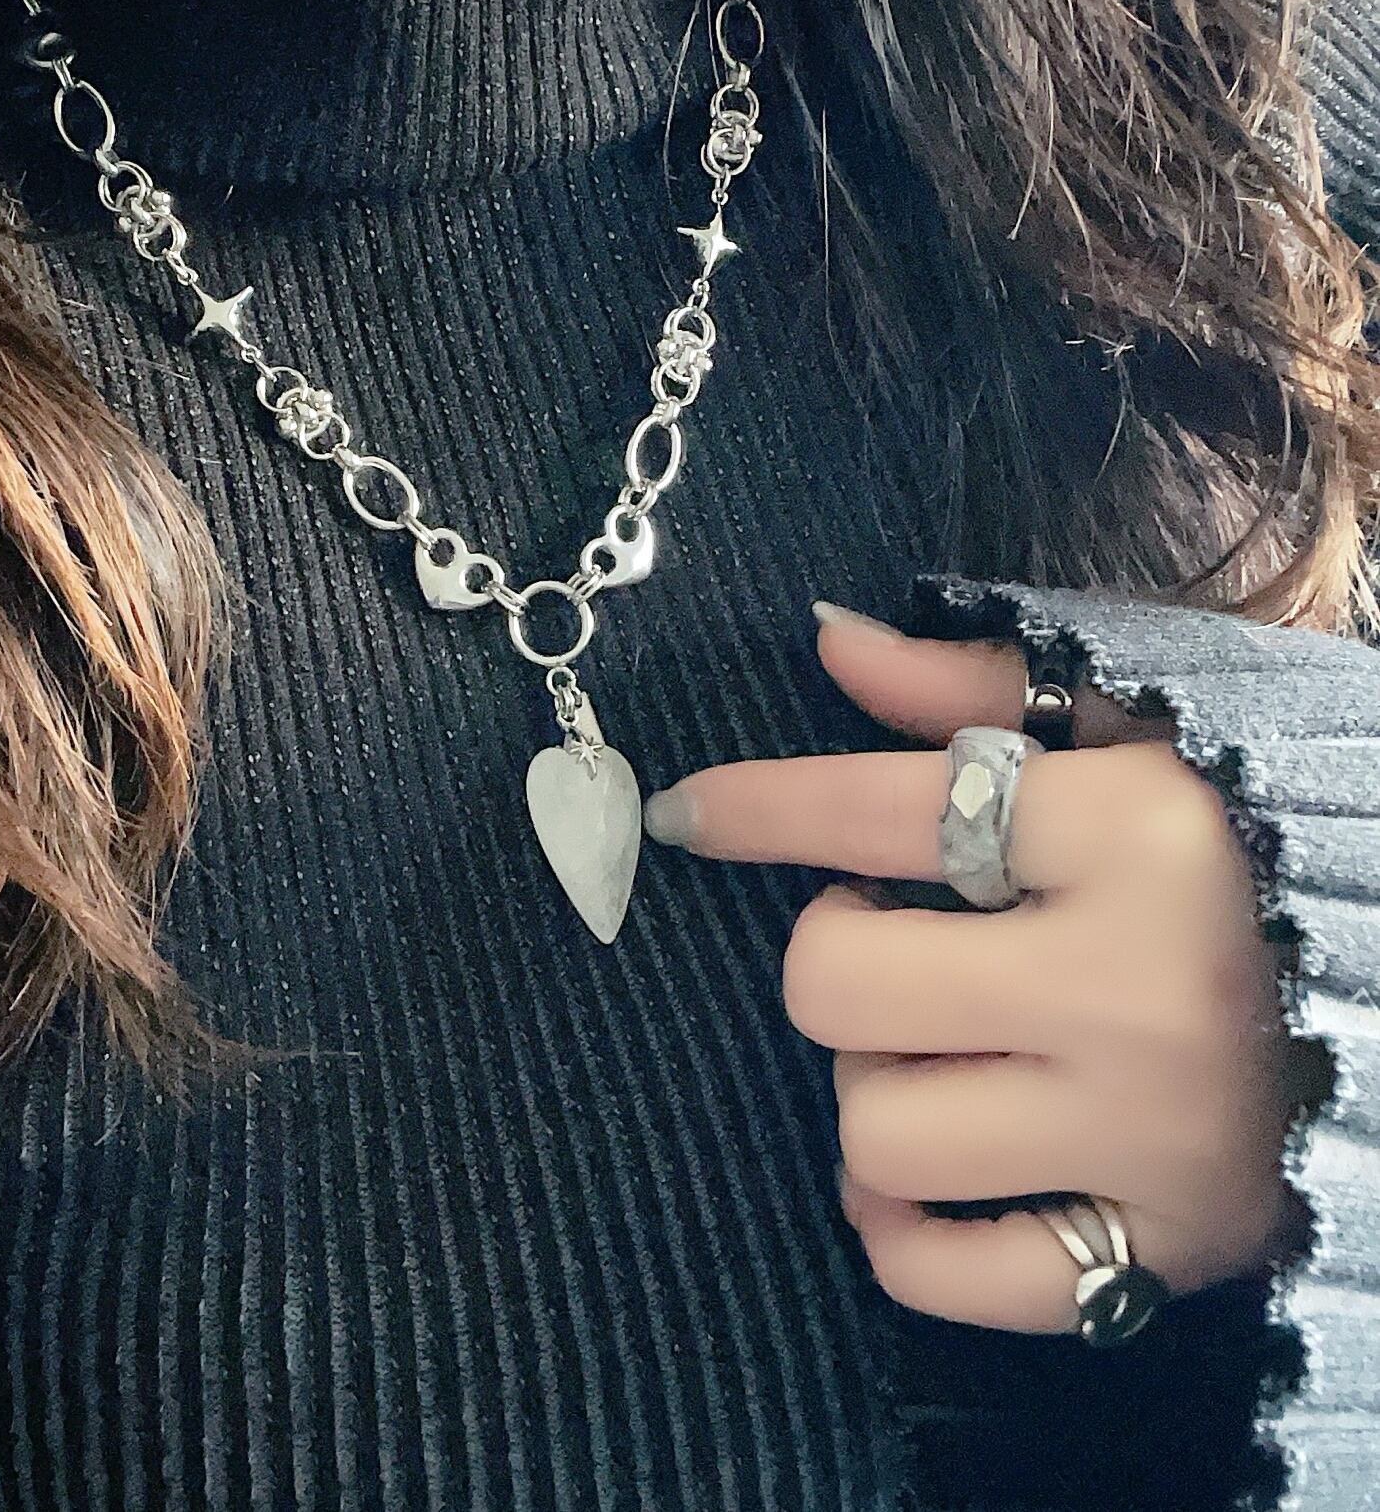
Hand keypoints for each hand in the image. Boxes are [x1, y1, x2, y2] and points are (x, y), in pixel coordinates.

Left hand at [642, 602, 1299, 1333]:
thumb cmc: (1230, 849)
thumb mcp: (1123, 731)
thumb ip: (969, 686)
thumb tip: (827, 641)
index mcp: (1136, 833)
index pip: (882, 812)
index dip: (759, 806)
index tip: (685, 813)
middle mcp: (1143, 990)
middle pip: (836, 987)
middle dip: (839, 955)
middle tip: (906, 937)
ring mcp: (1150, 1138)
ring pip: (871, 1134)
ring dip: (877, 1085)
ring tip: (951, 1046)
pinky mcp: (1157, 1249)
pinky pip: (942, 1274)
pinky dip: (906, 1232)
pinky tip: (941, 1172)